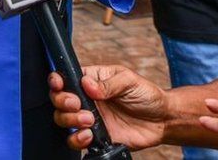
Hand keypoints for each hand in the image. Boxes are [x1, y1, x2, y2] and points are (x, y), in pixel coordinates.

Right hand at [49, 66, 167, 150]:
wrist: (160, 120)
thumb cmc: (146, 95)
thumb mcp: (129, 81)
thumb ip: (108, 83)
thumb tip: (87, 85)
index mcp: (91, 80)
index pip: (66, 78)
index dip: (57, 81)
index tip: (60, 85)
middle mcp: (86, 99)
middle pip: (58, 100)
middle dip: (63, 102)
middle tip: (78, 104)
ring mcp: (88, 118)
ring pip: (62, 120)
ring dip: (71, 121)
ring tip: (89, 120)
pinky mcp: (94, 137)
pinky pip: (75, 140)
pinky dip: (77, 139)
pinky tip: (90, 135)